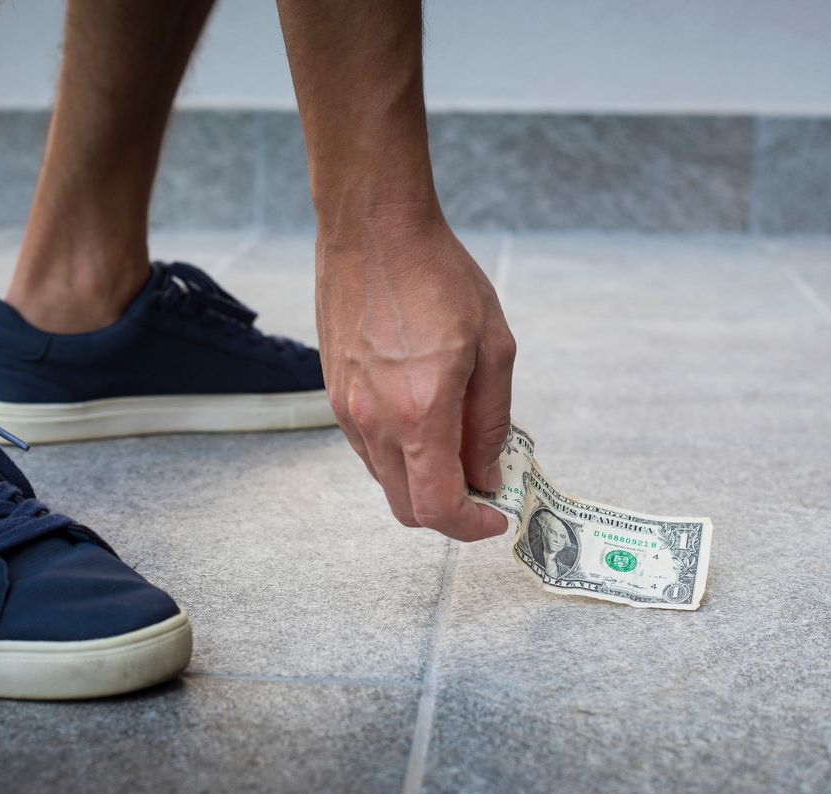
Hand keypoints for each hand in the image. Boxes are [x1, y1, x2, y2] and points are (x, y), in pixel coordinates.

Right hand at [316, 212, 515, 540]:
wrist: (372, 230)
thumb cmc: (437, 276)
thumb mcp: (493, 347)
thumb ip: (490, 422)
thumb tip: (488, 475)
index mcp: (419, 412)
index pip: (437, 507)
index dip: (471, 525)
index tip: (496, 514)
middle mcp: (373, 421)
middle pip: (406, 508)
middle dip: (448, 512)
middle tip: (483, 484)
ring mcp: (346, 410)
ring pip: (385, 480)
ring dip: (422, 480)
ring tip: (457, 441)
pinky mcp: (333, 394)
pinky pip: (368, 448)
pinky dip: (399, 453)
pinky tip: (424, 415)